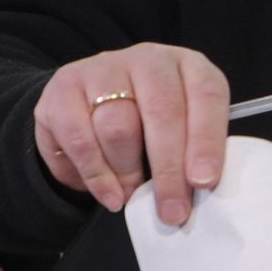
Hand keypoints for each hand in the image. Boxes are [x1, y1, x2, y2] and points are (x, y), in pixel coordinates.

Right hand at [34, 44, 229, 224]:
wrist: (94, 103)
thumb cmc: (151, 124)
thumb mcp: (183, 130)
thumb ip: (193, 154)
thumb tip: (196, 193)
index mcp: (189, 66)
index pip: (206, 95)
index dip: (206, 140)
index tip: (203, 181)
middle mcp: (148, 60)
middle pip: (162, 112)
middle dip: (168, 171)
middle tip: (172, 211)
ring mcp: (104, 68)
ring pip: (118, 127)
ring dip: (128, 173)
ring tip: (132, 196)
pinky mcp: (65, 87)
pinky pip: (79, 138)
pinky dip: (96, 175)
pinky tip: (109, 194)